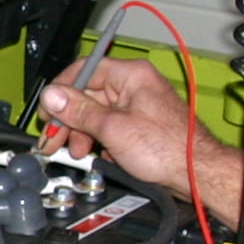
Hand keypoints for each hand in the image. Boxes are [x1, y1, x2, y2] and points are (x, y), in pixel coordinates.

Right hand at [39, 58, 222, 197]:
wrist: (195, 173)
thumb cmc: (169, 148)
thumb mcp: (113, 128)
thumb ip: (79, 111)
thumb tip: (53, 96)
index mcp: (131, 75)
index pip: (84, 69)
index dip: (61, 90)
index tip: (49, 110)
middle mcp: (134, 86)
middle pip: (88, 95)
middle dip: (70, 119)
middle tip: (55, 137)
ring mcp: (137, 106)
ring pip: (96, 114)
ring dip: (82, 133)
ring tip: (77, 151)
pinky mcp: (139, 125)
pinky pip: (109, 127)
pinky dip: (99, 140)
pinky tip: (97, 154)